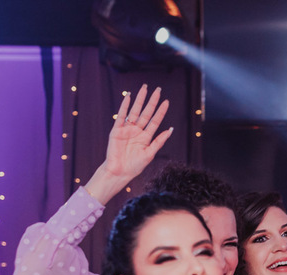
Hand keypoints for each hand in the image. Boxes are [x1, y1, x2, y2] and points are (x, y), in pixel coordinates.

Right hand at [85, 85, 173, 204]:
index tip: (166, 102)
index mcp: (146, 137)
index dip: (161, 111)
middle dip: (152, 101)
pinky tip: (129, 96)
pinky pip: (121, 116)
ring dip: (140, 100)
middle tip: (158, 89)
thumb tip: (170, 130)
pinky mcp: (116, 130)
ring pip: (135, 111)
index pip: (155, 121)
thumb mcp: (149, 154)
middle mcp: (137, 131)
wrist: (119, 172)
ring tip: (144, 88)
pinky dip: (124, 106)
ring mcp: (127, 129)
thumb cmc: (134, 166)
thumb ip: (159, 141)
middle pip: (146, 113)